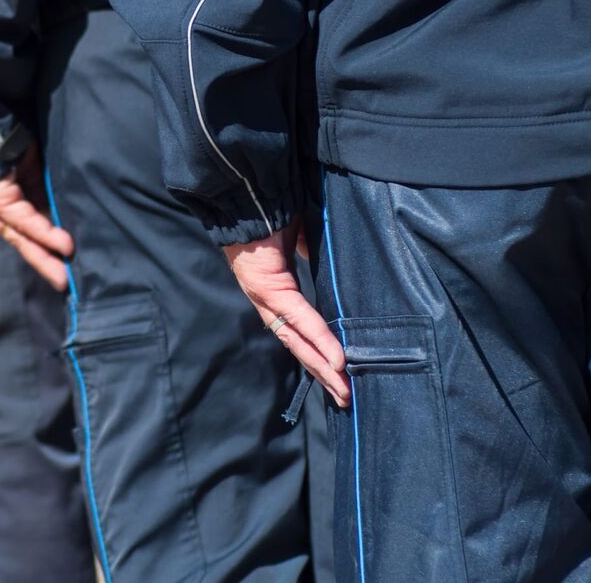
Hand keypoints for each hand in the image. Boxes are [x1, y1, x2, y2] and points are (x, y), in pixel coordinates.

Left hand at [0, 146, 74, 290]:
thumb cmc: (10, 136)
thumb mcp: (32, 169)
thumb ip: (42, 192)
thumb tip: (60, 214)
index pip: (21, 229)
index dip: (41, 247)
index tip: (60, 263)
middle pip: (20, 240)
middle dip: (43, 261)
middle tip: (63, 283)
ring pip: (21, 236)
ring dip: (45, 255)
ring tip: (65, 273)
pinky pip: (22, 220)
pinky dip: (43, 233)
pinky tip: (62, 245)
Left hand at [224, 220, 350, 406]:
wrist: (246, 194)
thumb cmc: (269, 211)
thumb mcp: (297, 236)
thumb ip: (309, 251)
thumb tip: (327, 255)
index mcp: (273, 289)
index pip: (296, 328)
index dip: (316, 351)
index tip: (337, 372)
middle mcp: (267, 300)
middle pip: (296, 344)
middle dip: (321, 372)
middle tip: (344, 396)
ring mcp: (265, 296)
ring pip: (296, 340)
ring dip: (322, 367)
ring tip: (343, 389)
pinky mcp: (269, 288)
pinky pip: (299, 319)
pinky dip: (319, 339)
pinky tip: (337, 360)